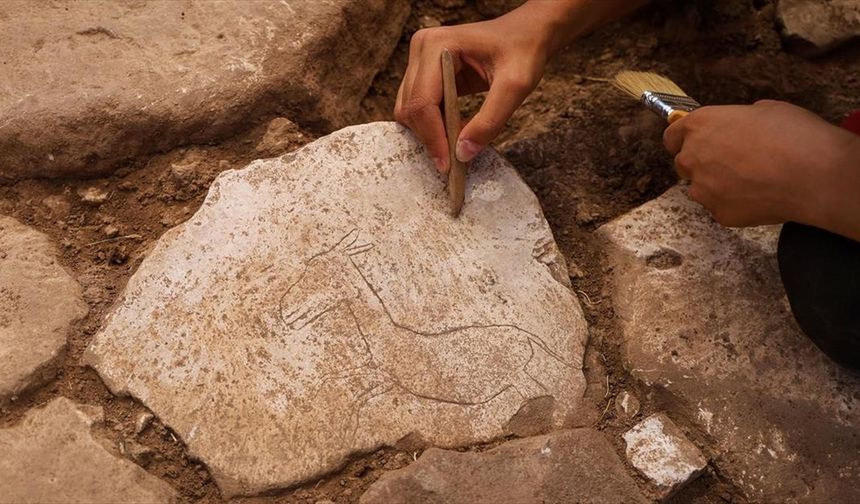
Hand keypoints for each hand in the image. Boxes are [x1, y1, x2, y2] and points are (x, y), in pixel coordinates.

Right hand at [395, 9, 550, 172]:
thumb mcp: (516, 86)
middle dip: (431, 138)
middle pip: (411, 108)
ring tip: (457, 146)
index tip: (448, 166)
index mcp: (438, 46)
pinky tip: (456, 131)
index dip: (433, 137)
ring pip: (409, 110)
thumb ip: (490, 121)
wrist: (528, 34)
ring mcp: (420, 60)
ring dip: (430, 133)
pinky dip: (434, 126)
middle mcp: (422, 49)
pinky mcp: (425, 72)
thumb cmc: (523, 51)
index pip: (423, 102)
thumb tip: (463, 154)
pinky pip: (419, 107)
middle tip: (454, 162)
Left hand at [663, 100, 859, 239]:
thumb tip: (738, 127)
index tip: (691, 143)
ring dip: (718, 185)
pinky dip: (735, 203)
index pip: (671, 136)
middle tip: (731, 163)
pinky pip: (720, 207)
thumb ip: (738, 120)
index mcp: (701, 125)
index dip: (682, 140)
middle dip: (701, 163)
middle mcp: (693, 156)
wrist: (813, 174)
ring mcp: (702, 188)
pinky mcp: (717, 213)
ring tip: (752, 180)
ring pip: (701, 188)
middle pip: (683, 163)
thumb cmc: (793, 135)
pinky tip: (760, 195)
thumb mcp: (765, 110)